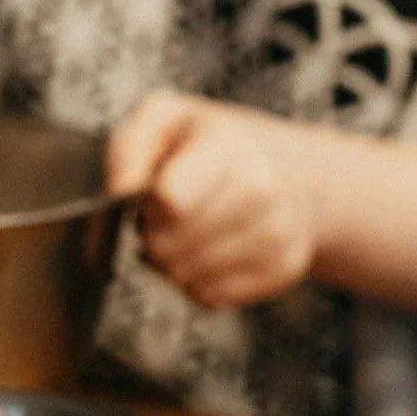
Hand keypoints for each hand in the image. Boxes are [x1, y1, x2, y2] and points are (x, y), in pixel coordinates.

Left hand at [107, 92, 319, 310]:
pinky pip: (211, 297)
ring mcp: (278, 233)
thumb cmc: (218, 146)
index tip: (152, 196)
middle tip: (164, 220)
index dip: (147, 207)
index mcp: (228, 147)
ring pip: (187, 278)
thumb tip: (119, 191)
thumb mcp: (167, 119)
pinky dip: (198, 282)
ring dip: (173, 264)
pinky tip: (208, 254)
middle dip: (153, 238)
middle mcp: (262, 190)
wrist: (296, 174)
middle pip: (170, 247)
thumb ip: (130, 147)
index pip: (171, 201)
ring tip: (185, 235)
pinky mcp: (282, 268)